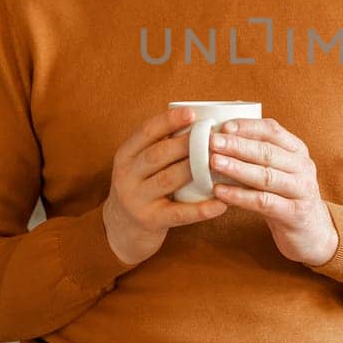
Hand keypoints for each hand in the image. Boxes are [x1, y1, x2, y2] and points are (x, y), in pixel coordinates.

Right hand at [101, 107, 227, 264]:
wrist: (121, 228)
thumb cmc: (142, 187)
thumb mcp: (140, 164)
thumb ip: (161, 146)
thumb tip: (199, 120)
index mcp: (125, 155)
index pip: (146, 132)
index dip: (168, 120)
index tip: (192, 113)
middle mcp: (126, 175)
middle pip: (157, 154)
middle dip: (186, 144)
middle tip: (212, 136)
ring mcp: (136, 199)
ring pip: (168, 180)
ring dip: (195, 169)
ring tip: (219, 162)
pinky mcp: (150, 221)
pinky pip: (178, 214)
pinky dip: (201, 209)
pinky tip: (221, 204)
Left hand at [208, 117, 339, 266]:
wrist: (313, 233)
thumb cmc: (286, 197)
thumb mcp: (279, 171)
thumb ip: (258, 156)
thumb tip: (219, 139)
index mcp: (298, 151)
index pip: (273, 131)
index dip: (248, 127)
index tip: (224, 126)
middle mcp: (303, 167)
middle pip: (268, 152)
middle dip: (238, 145)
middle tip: (213, 141)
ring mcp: (301, 190)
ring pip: (266, 176)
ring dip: (237, 168)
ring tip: (214, 162)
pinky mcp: (295, 213)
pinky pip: (264, 202)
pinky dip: (240, 196)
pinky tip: (220, 192)